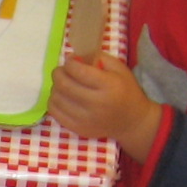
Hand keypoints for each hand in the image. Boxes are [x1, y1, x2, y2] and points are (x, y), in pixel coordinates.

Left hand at [48, 54, 162, 157]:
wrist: (132, 122)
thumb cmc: (126, 91)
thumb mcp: (119, 69)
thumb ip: (98, 58)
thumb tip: (74, 57)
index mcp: (108, 85)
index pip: (79, 71)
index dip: (69, 63)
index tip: (70, 60)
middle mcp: (96, 103)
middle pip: (64, 85)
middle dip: (58, 73)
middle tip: (61, 71)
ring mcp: (85, 119)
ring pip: (56, 99)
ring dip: (55, 88)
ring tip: (63, 84)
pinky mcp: (78, 129)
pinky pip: (55, 113)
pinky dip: (54, 102)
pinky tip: (62, 98)